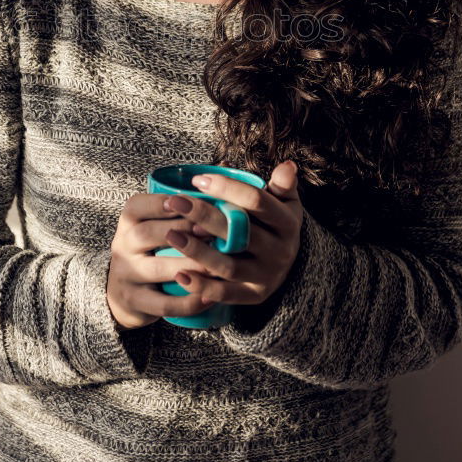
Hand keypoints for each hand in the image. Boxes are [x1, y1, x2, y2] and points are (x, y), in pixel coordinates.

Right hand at [107, 190, 215, 329]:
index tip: (192, 201)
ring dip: (190, 265)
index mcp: (127, 221)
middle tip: (213, 231)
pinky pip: (163, 304)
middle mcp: (122, 245)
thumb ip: (175, 213)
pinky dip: (188, 302)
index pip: (138, 206)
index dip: (164, 203)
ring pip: (158, 269)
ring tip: (217, 265)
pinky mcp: (135, 303)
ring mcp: (126, 275)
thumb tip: (219, 197)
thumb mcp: (152, 226)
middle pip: (147, 233)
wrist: (122, 293)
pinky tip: (210, 297)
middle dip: (182, 230)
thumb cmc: (150, 250)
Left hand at [162, 162, 302, 306]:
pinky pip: (226, 295)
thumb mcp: (285, 202)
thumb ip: (283, 184)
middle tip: (175, 202)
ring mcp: (266, 276)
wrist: (289, 263)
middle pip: (239, 232)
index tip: (197, 180)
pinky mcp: (254, 296)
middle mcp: (280, 251)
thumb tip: (287, 165)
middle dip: (204, 215)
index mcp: (286, 223)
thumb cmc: (276, 223)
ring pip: (229, 266)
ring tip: (171, 235)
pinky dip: (203, 287)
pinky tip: (180, 275)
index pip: (256, 201)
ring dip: (198, 252)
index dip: (226, 188)